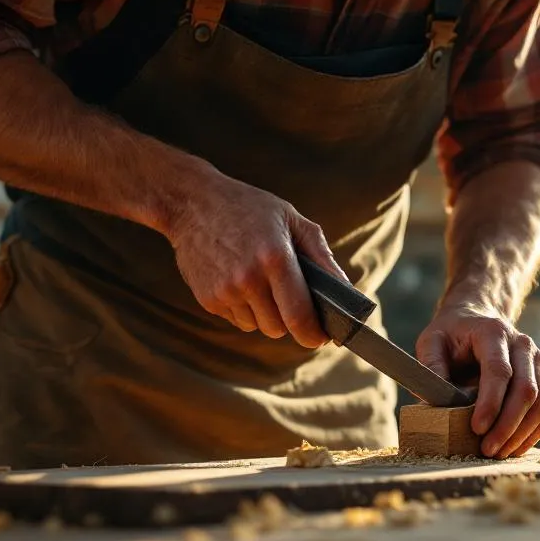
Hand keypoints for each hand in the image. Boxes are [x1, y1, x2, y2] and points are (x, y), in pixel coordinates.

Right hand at [160, 163, 347, 347]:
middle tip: (290, 298)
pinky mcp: (208, 299)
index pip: (299, 316)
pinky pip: (238, 321)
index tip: (322, 337)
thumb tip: (348, 293)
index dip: (314, 334)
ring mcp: (225, 291)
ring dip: (266, 315)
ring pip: (259, 327)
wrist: (191, 202)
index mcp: (275, 258)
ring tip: (260, 282)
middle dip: (290, 320)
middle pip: (280, 328)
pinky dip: (245, 310)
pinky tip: (239, 281)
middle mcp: (249, 279)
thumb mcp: (292, 220)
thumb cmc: (249, 208)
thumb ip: (323, 258)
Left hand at [416, 305, 539, 457]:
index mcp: (493, 332)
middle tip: (486, 449)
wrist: (477, 318)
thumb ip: (430, 367)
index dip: (491, 403)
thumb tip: (433, 403)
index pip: (499, 371)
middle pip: (526, 390)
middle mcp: (523, 345)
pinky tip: (513, 447)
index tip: (476, 429)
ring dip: (522, 433)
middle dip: (507, 425)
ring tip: (498, 452)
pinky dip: (534, 433)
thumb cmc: (451, 335)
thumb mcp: (431, 342)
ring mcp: (538, 361)